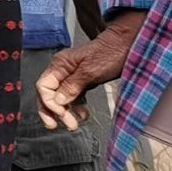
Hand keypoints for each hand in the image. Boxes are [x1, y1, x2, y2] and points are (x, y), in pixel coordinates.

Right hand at [36, 12, 143, 130]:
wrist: (128, 45)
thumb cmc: (111, 53)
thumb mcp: (91, 71)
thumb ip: (72, 86)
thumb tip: (58, 101)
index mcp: (60, 65)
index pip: (44, 86)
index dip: (49, 102)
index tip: (61, 114)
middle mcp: (62, 70)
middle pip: (49, 93)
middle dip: (52, 111)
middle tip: (61, 125)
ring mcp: (72, 76)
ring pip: (61, 97)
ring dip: (65, 112)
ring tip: (73, 124)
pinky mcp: (82, 80)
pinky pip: (73, 96)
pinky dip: (76, 107)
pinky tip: (82, 114)